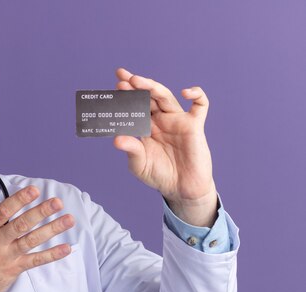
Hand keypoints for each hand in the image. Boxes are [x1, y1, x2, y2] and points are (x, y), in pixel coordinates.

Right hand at [0, 180, 74, 291]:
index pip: (2, 212)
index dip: (19, 200)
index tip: (34, 190)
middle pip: (20, 225)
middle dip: (40, 212)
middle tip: (57, 202)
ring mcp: (6, 257)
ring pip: (31, 241)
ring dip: (51, 230)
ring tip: (69, 220)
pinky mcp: (14, 270)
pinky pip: (35, 261)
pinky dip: (51, 255)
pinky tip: (66, 247)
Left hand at [113, 68, 217, 226]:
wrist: (180, 189)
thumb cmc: (159, 175)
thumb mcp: (139, 165)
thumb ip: (131, 150)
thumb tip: (116, 139)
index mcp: (146, 127)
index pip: (134, 107)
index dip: (126, 96)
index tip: (115, 87)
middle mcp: (160, 120)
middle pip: (148, 97)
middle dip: (135, 86)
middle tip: (122, 78)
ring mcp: (177, 121)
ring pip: (166, 97)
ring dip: (152, 87)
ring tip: (136, 81)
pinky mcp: (194, 126)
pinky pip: (201, 105)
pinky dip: (197, 94)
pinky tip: (186, 92)